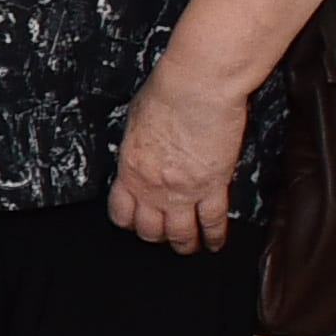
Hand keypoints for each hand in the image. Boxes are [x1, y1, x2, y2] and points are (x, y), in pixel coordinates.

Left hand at [107, 65, 242, 255]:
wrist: (196, 88)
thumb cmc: (166, 93)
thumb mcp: (136, 121)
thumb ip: (138, 147)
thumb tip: (143, 153)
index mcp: (130, 169)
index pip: (121, 210)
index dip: (127, 220)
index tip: (133, 222)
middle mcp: (153, 187)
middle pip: (149, 228)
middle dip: (154, 235)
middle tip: (162, 235)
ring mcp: (184, 191)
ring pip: (180, 233)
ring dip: (183, 244)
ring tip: (188, 247)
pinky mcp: (214, 186)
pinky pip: (213, 221)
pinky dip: (214, 237)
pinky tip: (215, 243)